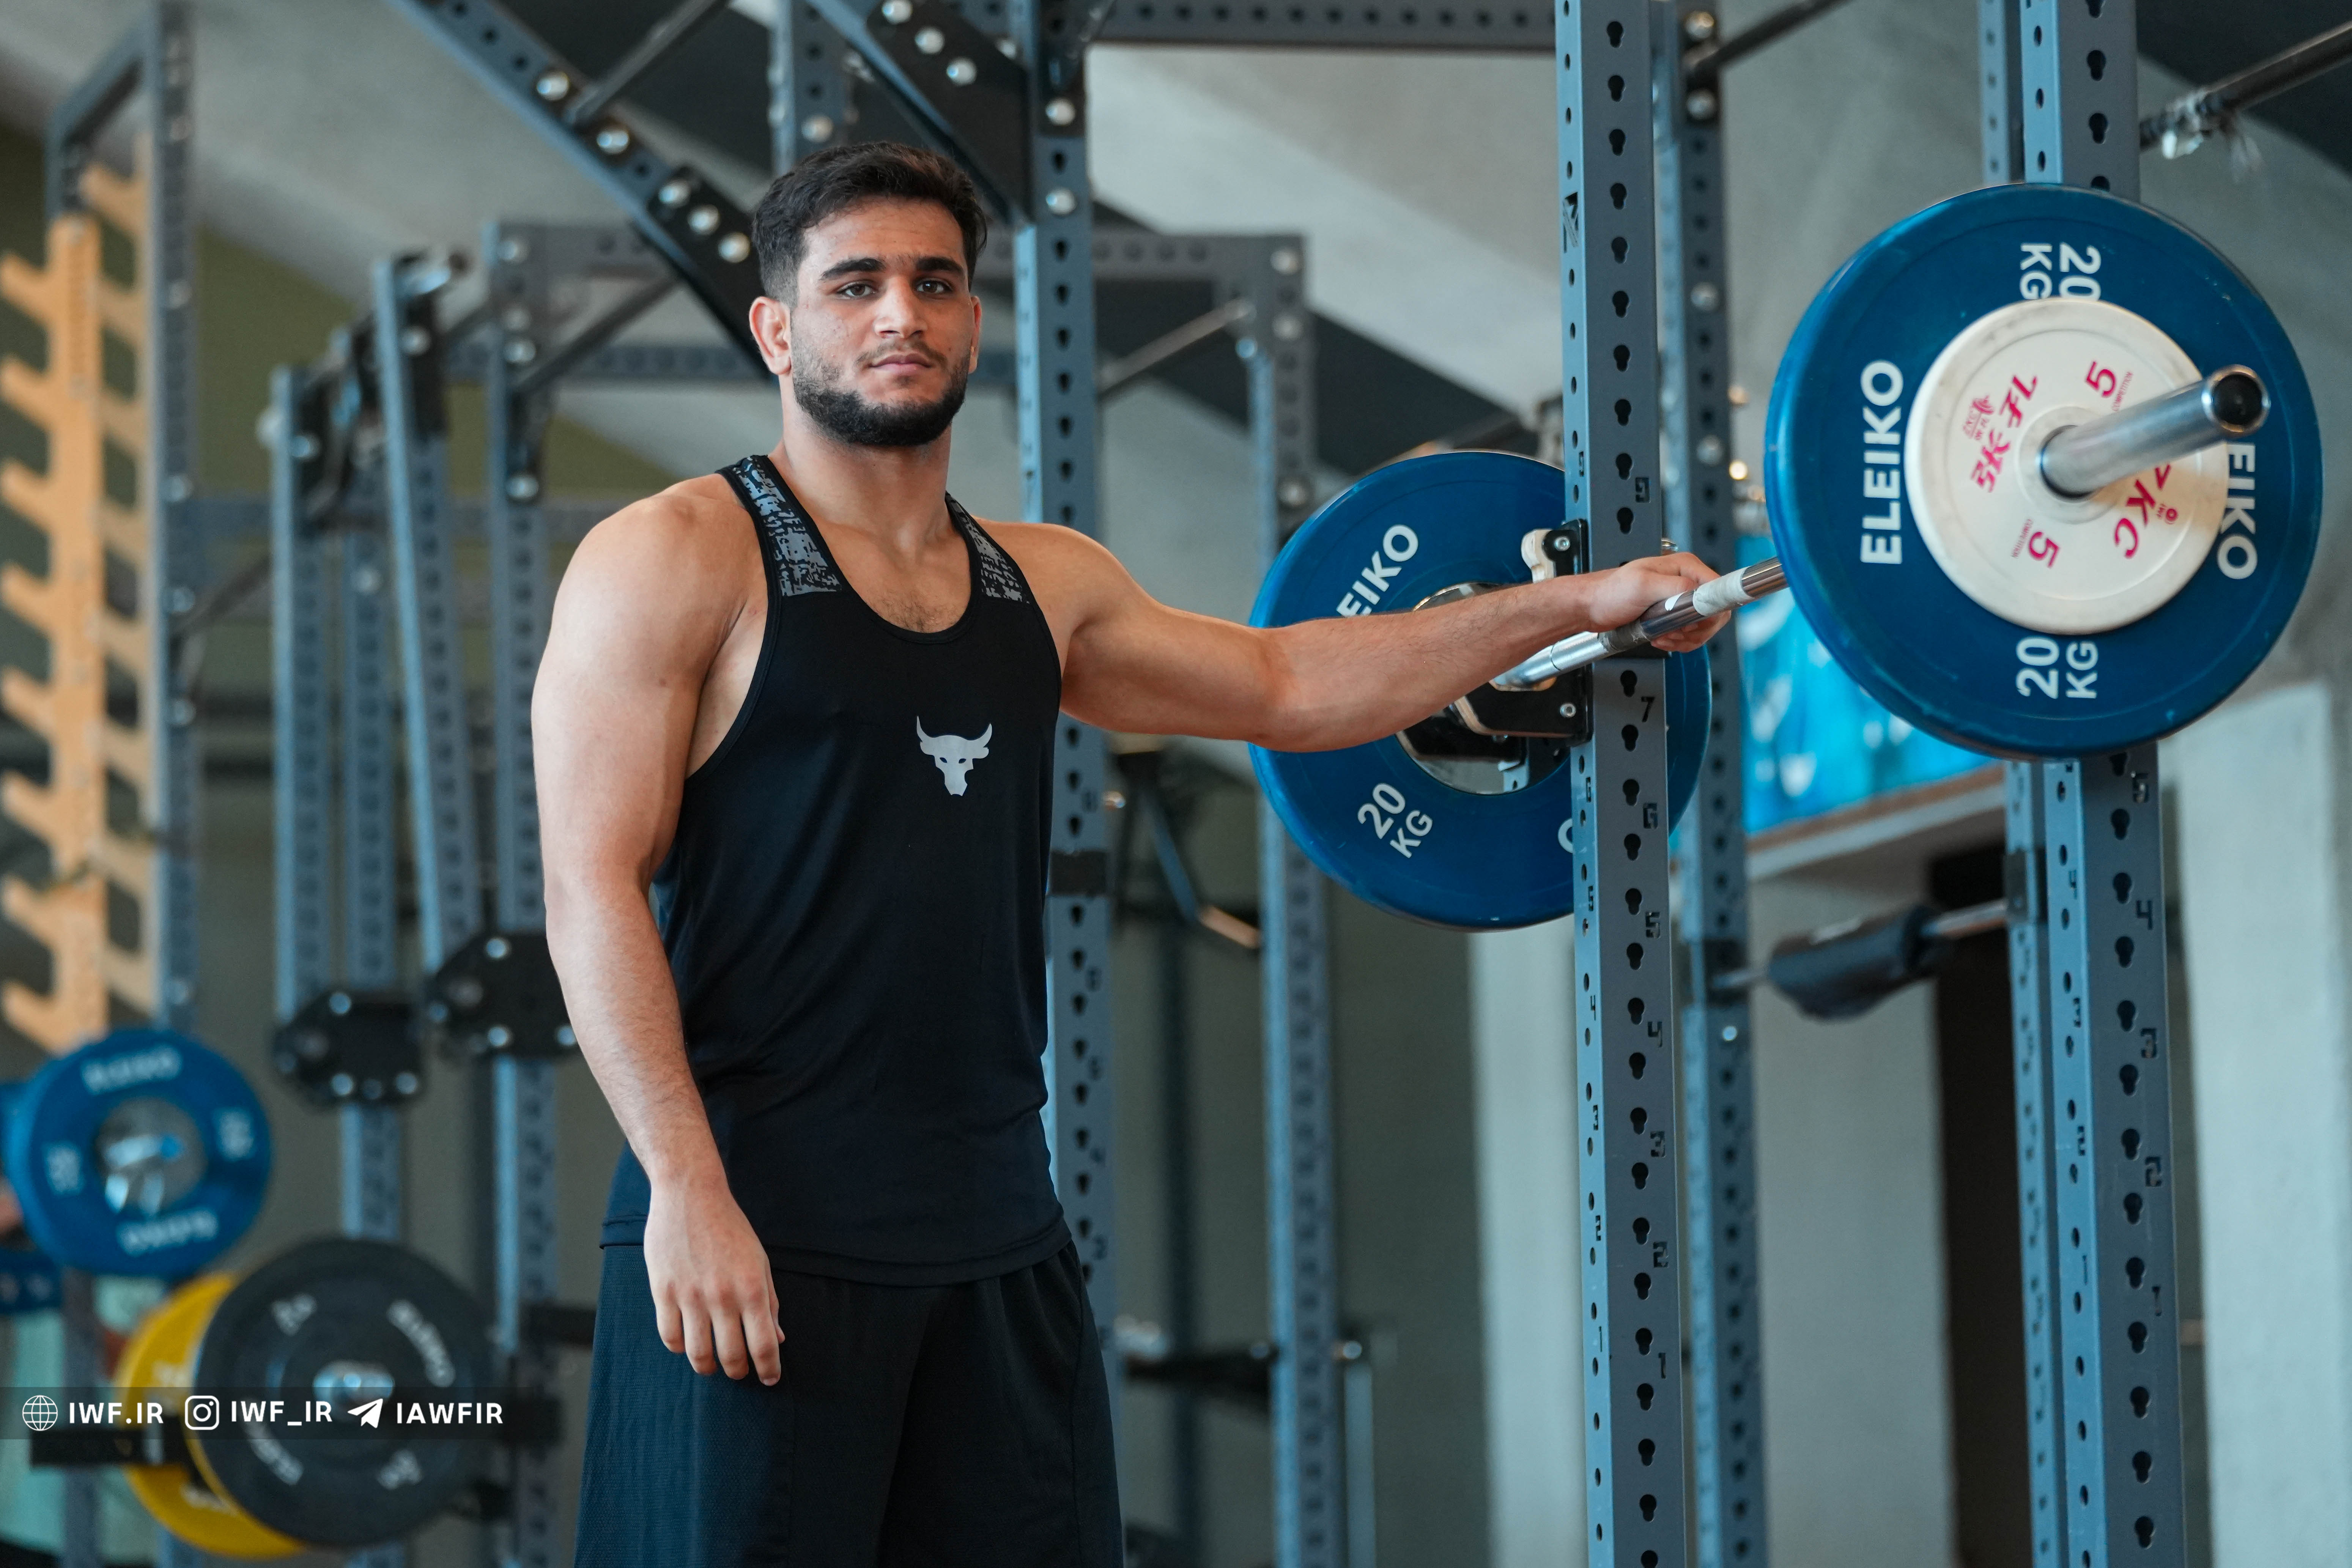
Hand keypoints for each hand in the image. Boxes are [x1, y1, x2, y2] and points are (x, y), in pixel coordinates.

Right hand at [644, 1172, 783, 1382]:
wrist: (690, 1195)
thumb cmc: (730, 1228)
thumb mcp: (760, 1261)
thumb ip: (769, 1302)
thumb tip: (777, 1339)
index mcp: (752, 1288)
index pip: (764, 1344)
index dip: (769, 1369)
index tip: (770, 1379)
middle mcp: (722, 1296)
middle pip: (731, 1356)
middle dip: (738, 1372)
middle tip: (740, 1372)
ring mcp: (690, 1295)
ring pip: (698, 1354)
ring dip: (708, 1367)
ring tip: (712, 1365)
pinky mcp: (664, 1291)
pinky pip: (670, 1336)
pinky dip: (679, 1348)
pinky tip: (687, 1343)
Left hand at [1577, 553, 1730, 652]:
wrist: (1593, 607)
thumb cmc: (1610, 592)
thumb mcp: (1643, 585)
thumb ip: (1675, 587)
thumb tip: (1699, 593)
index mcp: (1685, 566)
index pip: (1718, 589)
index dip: (1710, 610)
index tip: (1694, 623)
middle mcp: (1686, 581)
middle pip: (1714, 612)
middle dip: (1695, 629)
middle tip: (1674, 631)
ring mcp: (1680, 599)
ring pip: (1702, 626)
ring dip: (1685, 638)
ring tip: (1664, 635)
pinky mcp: (1673, 615)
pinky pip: (1689, 633)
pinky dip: (1678, 641)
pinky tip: (1662, 638)